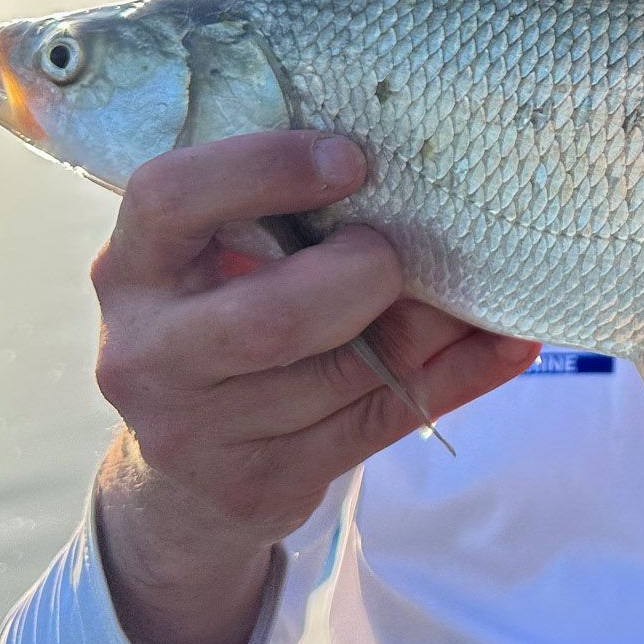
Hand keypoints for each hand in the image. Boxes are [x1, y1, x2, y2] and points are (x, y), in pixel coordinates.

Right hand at [89, 130, 539, 643]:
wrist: (183, 470)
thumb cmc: (218, 316)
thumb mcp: (212, 258)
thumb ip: (272, 213)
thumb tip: (414, 160)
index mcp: (133, 268)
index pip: (171, 197)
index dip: (266, 168)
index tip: (351, 159)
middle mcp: (148, 353)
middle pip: (269, 320)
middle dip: (362, 278)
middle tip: (399, 253)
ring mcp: (199, 432)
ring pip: (342, 379)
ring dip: (432, 326)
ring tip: (484, 287)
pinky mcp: (264, 484)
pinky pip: (383, 422)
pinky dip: (460, 376)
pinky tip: (510, 343)